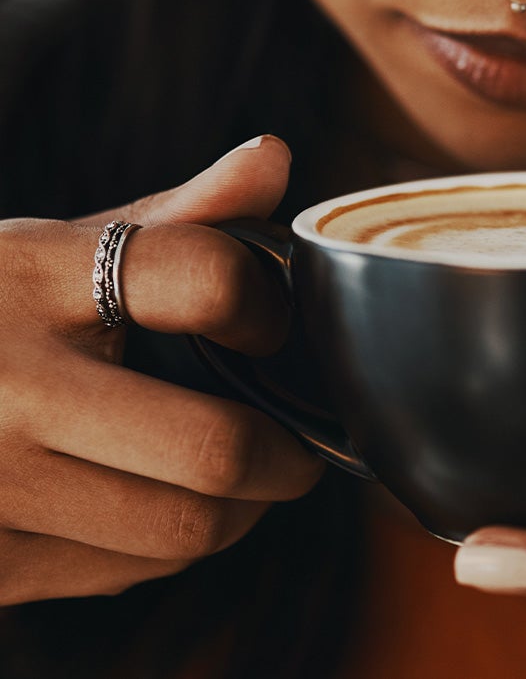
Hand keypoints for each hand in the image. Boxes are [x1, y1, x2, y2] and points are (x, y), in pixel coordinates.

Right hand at [0, 136, 323, 604]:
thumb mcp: (60, 248)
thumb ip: (179, 212)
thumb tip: (275, 155)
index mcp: (33, 280)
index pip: (204, 280)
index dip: (264, 305)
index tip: (272, 327)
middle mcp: (6, 384)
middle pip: (214, 447)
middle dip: (286, 456)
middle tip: (298, 449)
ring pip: (182, 529)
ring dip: (239, 510)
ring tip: (237, 481)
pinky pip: (126, 570)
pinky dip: (168, 545)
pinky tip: (157, 505)